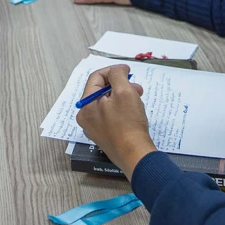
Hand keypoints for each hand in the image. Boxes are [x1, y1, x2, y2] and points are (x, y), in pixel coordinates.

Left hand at [75, 64, 155, 178]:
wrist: (135, 155)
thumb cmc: (129, 123)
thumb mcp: (124, 91)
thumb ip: (117, 75)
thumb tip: (117, 70)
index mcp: (86, 105)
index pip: (96, 78)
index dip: (113, 70)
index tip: (128, 71)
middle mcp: (86, 117)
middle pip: (101, 91)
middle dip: (120, 85)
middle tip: (136, 88)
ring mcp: (94, 128)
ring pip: (107, 103)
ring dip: (123, 97)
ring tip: (138, 100)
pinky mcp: (104, 136)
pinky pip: (110, 115)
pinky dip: (121, 109)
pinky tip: (134, 113)